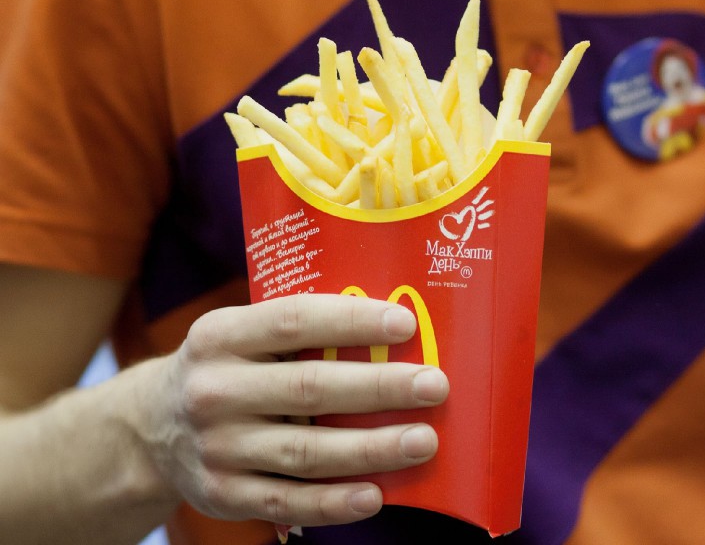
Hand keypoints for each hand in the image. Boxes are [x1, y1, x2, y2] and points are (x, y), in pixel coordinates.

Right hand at [145, 294, 448, 527]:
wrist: (150, 427)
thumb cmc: (223, 368)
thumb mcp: (237, 334)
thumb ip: (293, 330)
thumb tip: (387, 326)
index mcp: (221, 336)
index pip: (294, 321)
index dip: (352, 320)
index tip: (405, 322)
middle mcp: (214, 389)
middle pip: (309, 388)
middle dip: (379, 388)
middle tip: (434, 385)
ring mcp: (216, 447)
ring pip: (306, 451)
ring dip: (371, 448)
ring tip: (423, 441)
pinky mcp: (222, 494)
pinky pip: (286, 501)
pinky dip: (333, 502)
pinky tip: (375, 495)